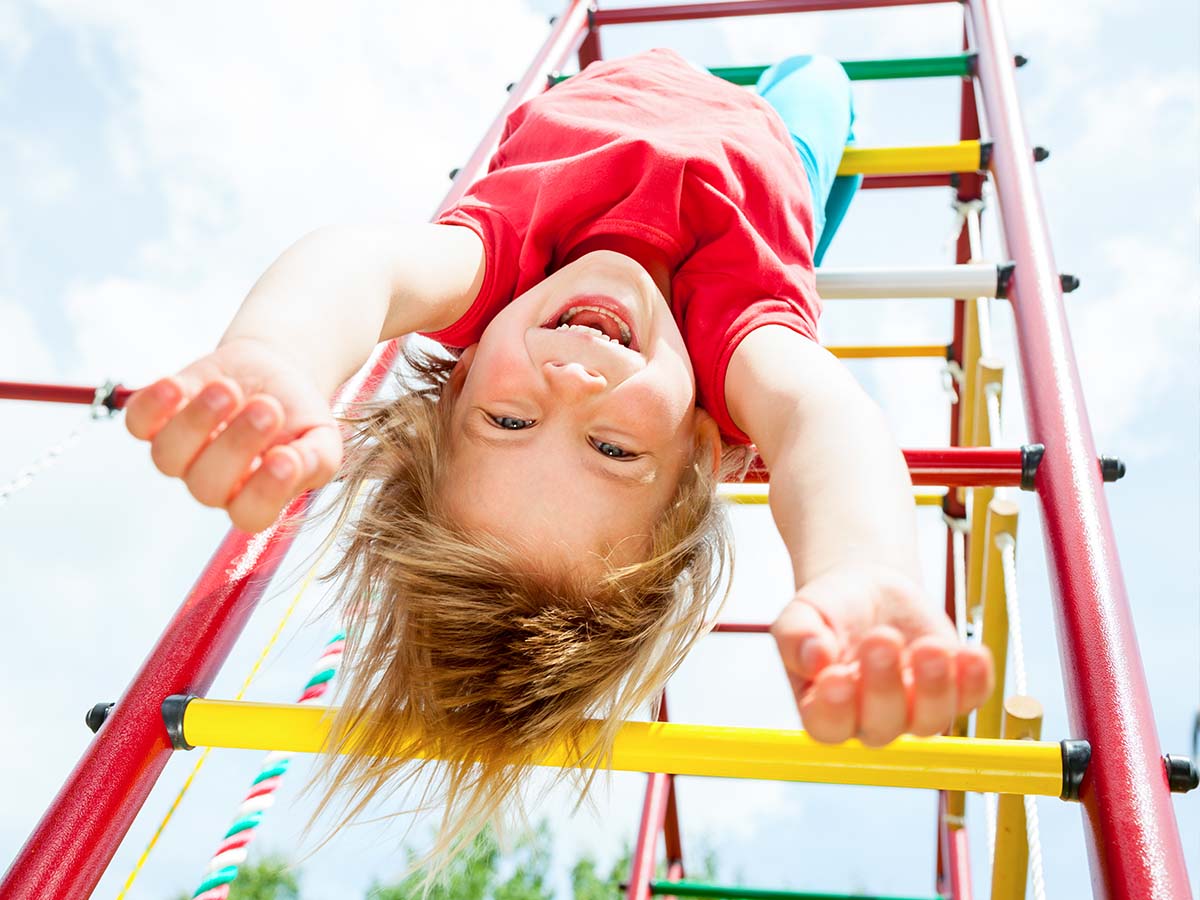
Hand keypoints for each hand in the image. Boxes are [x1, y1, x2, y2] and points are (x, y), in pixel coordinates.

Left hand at [125, 337, 342, 532]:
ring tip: (229, 388)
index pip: (250, 514)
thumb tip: (293, 465)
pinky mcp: (157, 420)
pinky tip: (178, 386)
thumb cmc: (298, 414)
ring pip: (168, 457)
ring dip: (197, 422)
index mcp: (256, 496)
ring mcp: (182, 454)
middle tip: (267, 407)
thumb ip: (316, 460)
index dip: (263, 493)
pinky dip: (152, 406)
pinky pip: (139, 423)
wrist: (274, 370)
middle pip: (207, 486)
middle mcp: (214, 483)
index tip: (286, 457)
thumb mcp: (322, 438)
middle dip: (236, 445)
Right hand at [770, 564, 992, 745]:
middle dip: (884, 687)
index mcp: (823, 707)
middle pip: (881, 727)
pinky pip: (970, 699)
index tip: (838, 675)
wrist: (869, 588)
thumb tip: (813, 659)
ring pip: (929, 721)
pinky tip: (970, 653)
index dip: (835, 710)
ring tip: (929, 646)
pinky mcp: (952, 693)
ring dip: (934, 688)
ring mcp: (913, 711)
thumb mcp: (801, 612)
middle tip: (882, 639)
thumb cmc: (830, 609)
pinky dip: (975, 681)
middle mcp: (868, 719)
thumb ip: (796, 636)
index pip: (827, 727)